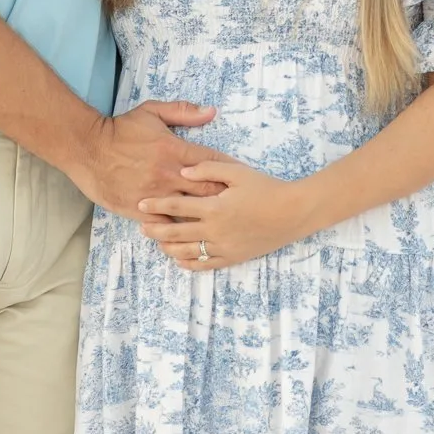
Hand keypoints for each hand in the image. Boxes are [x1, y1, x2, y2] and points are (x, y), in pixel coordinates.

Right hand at [68, 102, 232, 223]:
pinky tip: (190, 234)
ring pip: (189, 211)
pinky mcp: (139, 210)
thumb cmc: (121, 130)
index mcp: (175, 150)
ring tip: (222, 223)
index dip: (232, 170)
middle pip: (208, 191)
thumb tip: (211, 112)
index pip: (214, 162)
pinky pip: (164, 226)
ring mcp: (154, 195)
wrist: (87, 148)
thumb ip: (183, 112)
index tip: (243, 178)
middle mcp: (168, 175)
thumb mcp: (152, 112)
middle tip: (239, 204)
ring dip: (205, 216)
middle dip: (225, 197)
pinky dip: (178, 229)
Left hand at [138, 161, 316, 269]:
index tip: (141, 204)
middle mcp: (214, 230)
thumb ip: (209, 168)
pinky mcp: (233, 257)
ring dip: (169, 248)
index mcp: (214, 207)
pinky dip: (189, 263)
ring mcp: (223, 247)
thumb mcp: (238, 172)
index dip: (156, 205)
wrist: (293, 212)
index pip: (177, 207)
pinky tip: (179, 259)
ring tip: (158, 242)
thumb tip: (183, 171)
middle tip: (142, 227)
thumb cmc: (266, 188)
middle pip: (176, 232)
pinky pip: (205, 264)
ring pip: (187, 252)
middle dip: (156, 230)